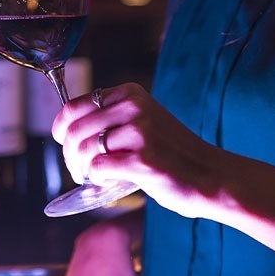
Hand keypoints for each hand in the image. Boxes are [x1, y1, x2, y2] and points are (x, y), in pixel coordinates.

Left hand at [52, 83, 218, 218]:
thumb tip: (68, 130)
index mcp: (130, 94)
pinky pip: (98, 167)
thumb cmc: (173, 154)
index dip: (61, 128)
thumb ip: (112, 119)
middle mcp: (134, 107)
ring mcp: (139, 132)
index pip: (74, 106)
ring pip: (84, 149)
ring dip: (80, 168)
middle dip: (69, 154)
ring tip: (90, 177)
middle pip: (74, 129)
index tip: (64, 143)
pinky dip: (96, 178)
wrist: (213, 177)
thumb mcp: (143, 121)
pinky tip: (106, 181)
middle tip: (77, 169)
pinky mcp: (143, 159)